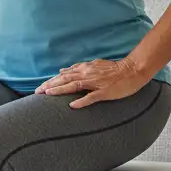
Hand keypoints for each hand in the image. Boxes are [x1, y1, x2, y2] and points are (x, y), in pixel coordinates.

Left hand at [34, 57, 148, 107]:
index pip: (63, 75)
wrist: (132, 70)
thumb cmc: (114, 69)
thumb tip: (62, 70)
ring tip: (48, 94)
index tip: (40, 88)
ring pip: (74, 86)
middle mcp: (87, 74)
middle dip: (50, 85)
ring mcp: (95, 83)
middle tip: (37, 92)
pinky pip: (91, 97)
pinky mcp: (104, 92)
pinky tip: (72, 106)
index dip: (51, 81)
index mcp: (84, 69)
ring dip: (60, 90)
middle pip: (65, 79)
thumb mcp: (93, 65)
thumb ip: (77, 68)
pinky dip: (81, 101)